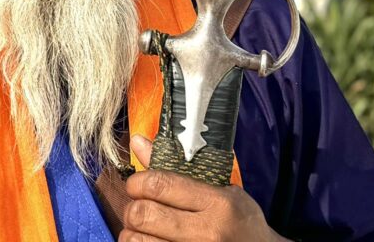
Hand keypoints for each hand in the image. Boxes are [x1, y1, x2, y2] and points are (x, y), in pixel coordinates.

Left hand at [119, 135, 288, 241]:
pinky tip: (152, 241)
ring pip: (138, 240)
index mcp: (218, 204)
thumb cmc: (240, 222)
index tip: (137, 185)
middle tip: (139, 208)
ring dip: (133, 232)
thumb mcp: (220, 190)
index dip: (137, 182)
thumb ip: (175, 168)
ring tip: (144, 228)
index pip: (159, 185)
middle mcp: (208, 232)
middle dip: (133, 208)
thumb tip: (137, 141)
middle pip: (144, 214)